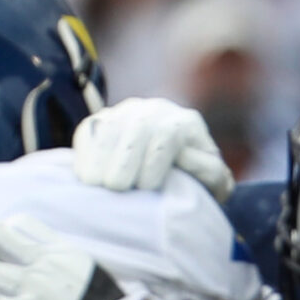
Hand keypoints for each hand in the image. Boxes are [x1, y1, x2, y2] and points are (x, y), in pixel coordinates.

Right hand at [73, 99, 233, 199]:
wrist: (176, 177)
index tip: (147, 187)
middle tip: (117, 187)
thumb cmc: (197, 184)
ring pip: (109, 126)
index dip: (155, 160)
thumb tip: (183, 156)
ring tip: (96, 184)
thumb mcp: (214, 181)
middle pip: (137, 127)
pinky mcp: (101, 122)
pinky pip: (89, 130)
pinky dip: (84, 152)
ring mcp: (126, 113)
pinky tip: (84, 177)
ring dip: (100, 155)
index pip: (168, 133)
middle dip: (125, 157)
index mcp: (185, 123)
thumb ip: (210, 171)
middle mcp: (155, 111)